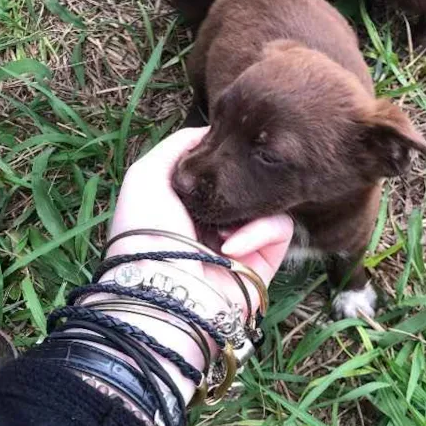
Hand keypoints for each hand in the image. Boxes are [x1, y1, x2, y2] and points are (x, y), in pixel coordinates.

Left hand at [97, 127, 293, 402]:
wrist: (165, 294)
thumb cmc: (147, 234)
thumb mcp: (145, 177)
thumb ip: (177, 146)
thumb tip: (210, 131)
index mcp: (181, 206)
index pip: (215, 172)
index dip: (222, 158)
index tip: (229, 145)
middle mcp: (211, 224)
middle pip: (245, 184)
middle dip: (240, 179)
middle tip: (232, 180)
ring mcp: (239, 244)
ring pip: (267, 202)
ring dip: (247, 208)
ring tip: (223, 226)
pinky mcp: (264, 263)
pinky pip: (280, 228)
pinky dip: (260, 231)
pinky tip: (232, 247)